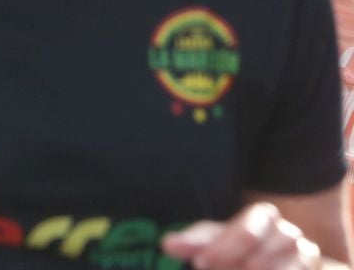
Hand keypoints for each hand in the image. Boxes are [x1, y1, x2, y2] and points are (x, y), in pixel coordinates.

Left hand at [161, 202, 319, 269]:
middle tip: (211, 268)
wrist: (278, 261)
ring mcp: (305, 253)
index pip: (245, 230)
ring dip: (262, 269)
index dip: (222, 249)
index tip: (201, 263)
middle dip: (236, 260)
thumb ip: (195, 242)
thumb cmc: (239, 249)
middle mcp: (286, 232)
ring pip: (287, 264)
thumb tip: (167, 244)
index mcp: (262, 216)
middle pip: (264, 250)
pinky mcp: (314, 268)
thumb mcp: (217, 241)